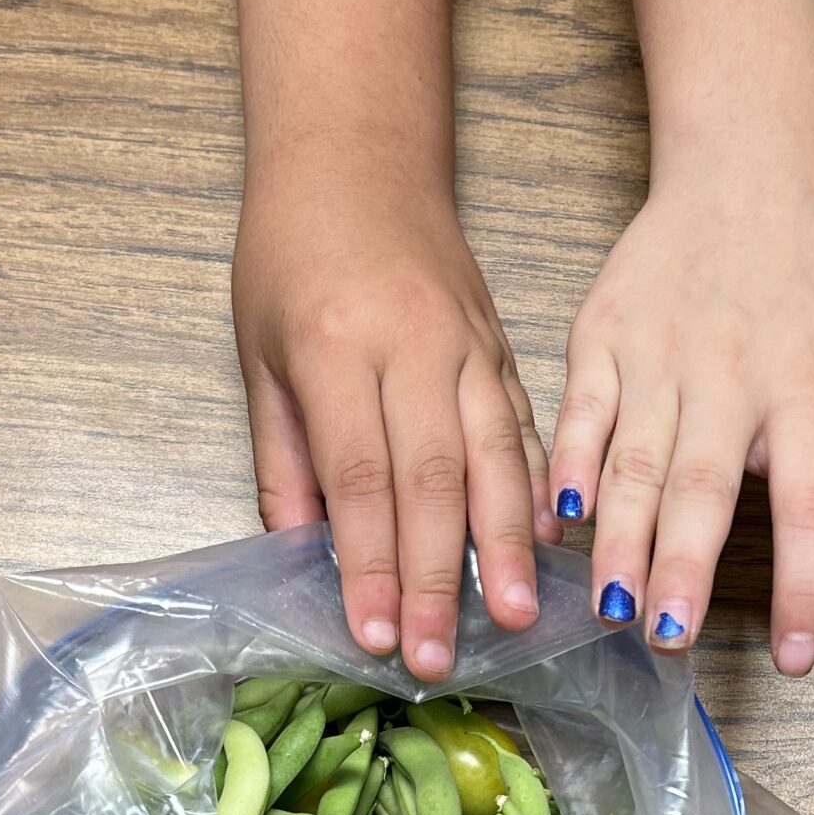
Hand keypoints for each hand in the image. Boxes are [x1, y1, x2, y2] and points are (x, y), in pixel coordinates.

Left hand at [233, 166, 552, 681]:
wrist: (356, 155)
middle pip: (433, 481)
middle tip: (439, 659)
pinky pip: (526, 430)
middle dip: (439, 580)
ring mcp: (468, 346)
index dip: (372, 564)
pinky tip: (553, 547)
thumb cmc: (291, 256)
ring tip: (520, 618)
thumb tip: (304, 562)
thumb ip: (285, 462)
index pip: (359, 478)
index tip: (376, 634)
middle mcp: (412, 347)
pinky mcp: (503, 347)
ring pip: (495, 459)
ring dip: (509, 548)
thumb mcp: (260, 357)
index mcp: (336, 348)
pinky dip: (539, 494)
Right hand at [551, 145, 813, 669]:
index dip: (807, 587)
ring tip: (610, 611)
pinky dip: (569, 473)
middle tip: (662, 641)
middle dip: (680, 570)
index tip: (797, 658)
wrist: (748, 168)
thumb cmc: (809, 282)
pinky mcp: (604, 333)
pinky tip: (560, 525)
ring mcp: (661, 352)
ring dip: (619, 544)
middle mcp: (734, 374)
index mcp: (810, 390)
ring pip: (634, 464)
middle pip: (703, 488)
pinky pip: (581, 416)